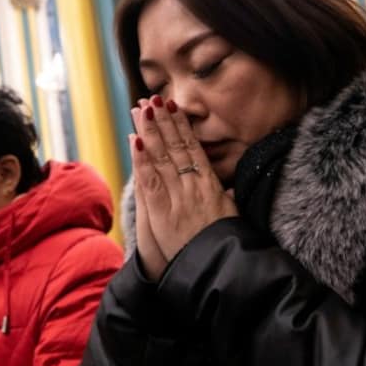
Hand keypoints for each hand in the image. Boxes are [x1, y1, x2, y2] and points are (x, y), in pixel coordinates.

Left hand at [131, 96, 236, 275]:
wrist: (222, 265)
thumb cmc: (226, 243)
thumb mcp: (231, 215)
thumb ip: (226, 199)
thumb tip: (230, 189)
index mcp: (209, 184)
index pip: (192, 148)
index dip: (179, 126)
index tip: (170, 107)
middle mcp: (194, 185)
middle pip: (175, 146)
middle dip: (162, 121)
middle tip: (150, 99)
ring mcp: (179, 197)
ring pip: (162, 157)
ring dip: (150, 131)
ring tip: (140, 110)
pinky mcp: (164, 212)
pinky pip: (151, 181)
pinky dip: (142, 160)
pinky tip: (135, 141)